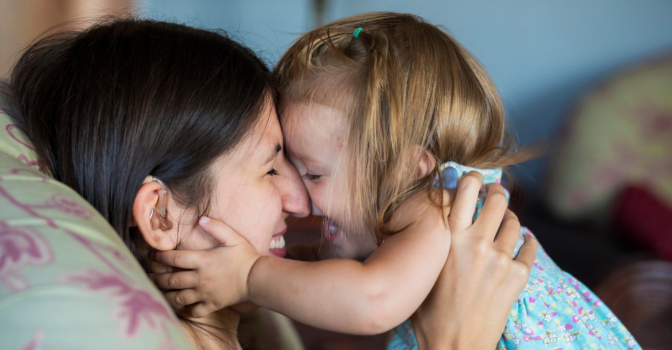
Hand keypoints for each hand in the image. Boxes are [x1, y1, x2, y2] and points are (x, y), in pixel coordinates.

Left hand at [148, 216, 260, 317]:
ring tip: (158, 292)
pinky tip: (181, 306)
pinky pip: (194, 311)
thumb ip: (217, 226)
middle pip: (171, 280)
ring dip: (166, 295)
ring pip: (178, 298)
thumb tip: (201, 218)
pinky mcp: (212, 304)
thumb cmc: (246, 256)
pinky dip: (185, 310)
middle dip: (157, 278)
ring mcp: (205, 293)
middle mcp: (200, 278)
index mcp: (203, 260)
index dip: (160, 257)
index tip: (152, 255)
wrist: (258, 278)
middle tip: (147, 276)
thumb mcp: (233, 237)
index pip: (175, 259)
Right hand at [411, 172, 538, 349]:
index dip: (472, 179)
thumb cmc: (431, 311)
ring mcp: (500, 259)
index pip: (465, 190)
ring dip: (511, 219)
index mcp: (450, 238)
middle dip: (497, 193)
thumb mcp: (425, 268)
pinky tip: (524, 242)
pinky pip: (530, 247)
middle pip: (497, 200)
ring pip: (514, 222)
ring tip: (506, 222)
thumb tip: (441, 218)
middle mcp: (477, 242)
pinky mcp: (518, 276)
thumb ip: (435, 240)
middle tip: (495, 195)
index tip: (474, 180)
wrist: (455, 345)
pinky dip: (528, 242)